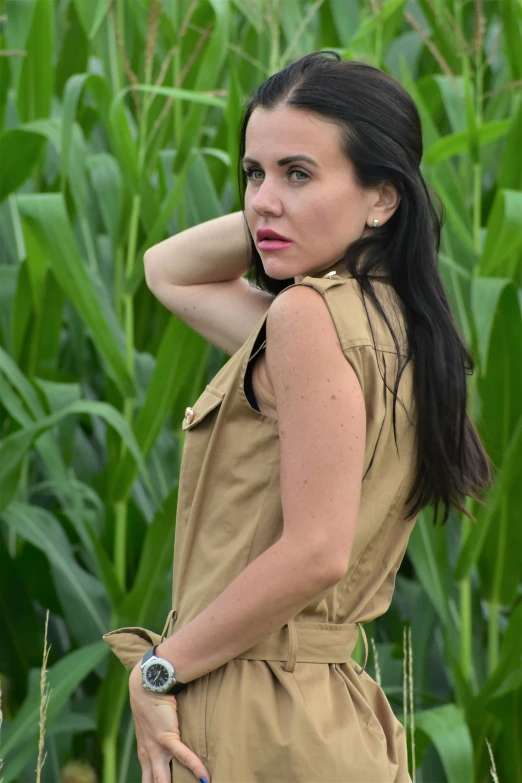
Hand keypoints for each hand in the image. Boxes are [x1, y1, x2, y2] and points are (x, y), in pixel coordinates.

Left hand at [129, 663, 211, 782]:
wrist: (147, 686)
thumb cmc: (151, 702)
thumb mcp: (151, 726)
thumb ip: (159, 738)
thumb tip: (173, 742)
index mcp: (144, 754)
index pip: (149, 780)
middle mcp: (148, 755)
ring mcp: (156, 748)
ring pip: (163, 780)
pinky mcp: (166, 737)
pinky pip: (183, 756)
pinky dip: (195, 768)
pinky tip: (204, 778)